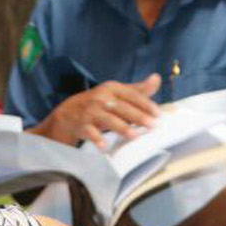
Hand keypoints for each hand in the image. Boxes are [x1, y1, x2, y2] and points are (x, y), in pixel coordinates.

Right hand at [40, 74, 160, 145]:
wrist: (68, 113)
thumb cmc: (99, 103)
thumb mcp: (116, 93)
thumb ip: (138, 90)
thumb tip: (157, 78)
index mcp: (112, 88)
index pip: (131, 95)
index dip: (145, 104)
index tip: (158, 114)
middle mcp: (101, 98)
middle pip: (122, 107)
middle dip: (137, 116)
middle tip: (152, 126)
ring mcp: (90, 112)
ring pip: (107, 119)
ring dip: (121, 127)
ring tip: (134, 136)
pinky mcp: (81, 125)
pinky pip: (90, 132)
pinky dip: (97, 139)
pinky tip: (104, 148)